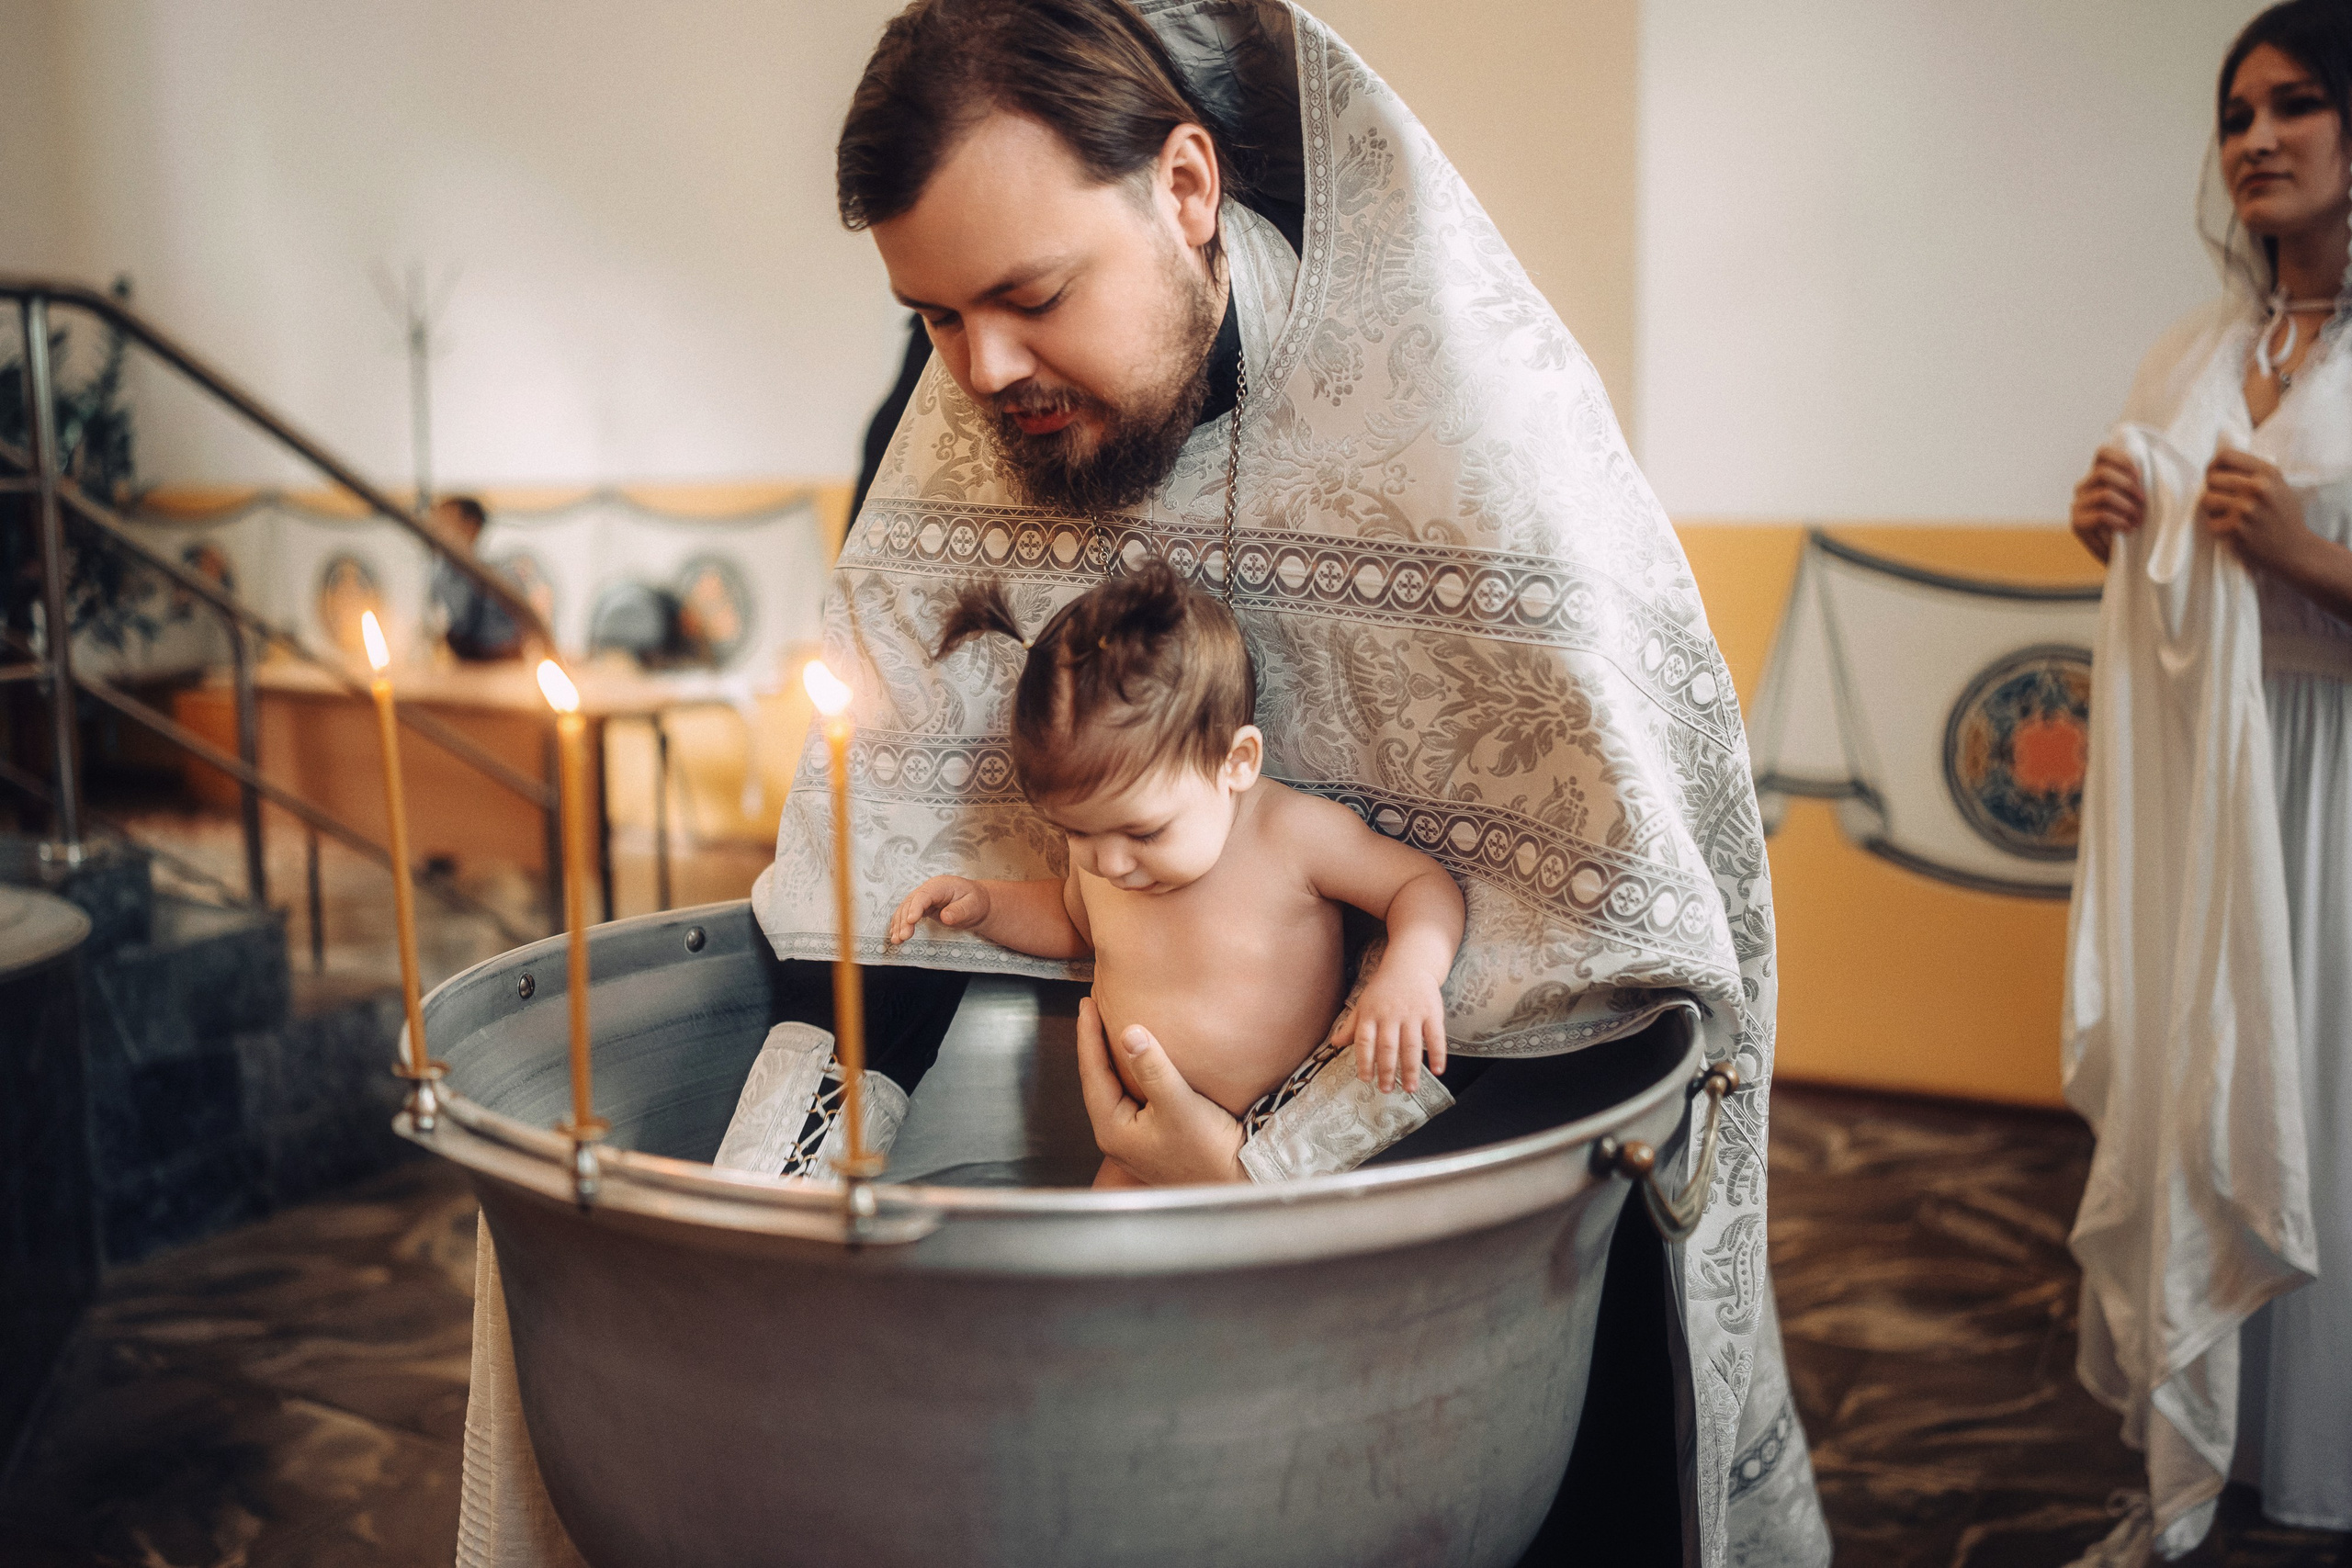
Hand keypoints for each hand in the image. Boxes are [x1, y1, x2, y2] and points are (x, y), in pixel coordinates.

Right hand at [887, 875, 988, 944]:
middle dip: (904, 920)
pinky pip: (906, 915)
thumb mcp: (972, 906)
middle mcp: (928, 890)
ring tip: (897, 940)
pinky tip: (895, 935)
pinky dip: (899, 925)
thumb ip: (959, 911)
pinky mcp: (920, 908)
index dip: (915, 907)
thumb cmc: (975, 902)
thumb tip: (946, 917)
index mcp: (940, 885)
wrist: (976, 903)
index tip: (911, 921)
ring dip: (898, 925)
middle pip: (910, 903)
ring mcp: (922, 899)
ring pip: (905, 910)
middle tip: (903, 937)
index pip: (924, 895)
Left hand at [1073, 997, 1245, 1185]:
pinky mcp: (1150, 1136)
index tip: (1087, 1003)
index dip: (1088, 1035)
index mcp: (1112, 1130)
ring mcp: (1132, 1139)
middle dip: (1094, 1043)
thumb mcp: (1179, 1104)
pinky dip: (1129, 1070)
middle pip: (1097, 1079)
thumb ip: (1152, 1068)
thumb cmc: (1208, 1150)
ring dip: (1111, 1056)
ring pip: (1113, 1087)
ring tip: (1109, 1026)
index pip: (1092, 1072)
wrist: (1236, 1180)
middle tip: (1092, 1007)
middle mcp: (1116, 1136)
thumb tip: (1128, 1033)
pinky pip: (1130, 1094)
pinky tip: (1137, 1058)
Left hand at [1332, 961, 1448, 1093]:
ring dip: (1411, 1069)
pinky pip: (1436, 1036)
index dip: (1364, 1061)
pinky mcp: (1432, 1012)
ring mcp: (1412, 1014)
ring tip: (1410, 1088)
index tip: (1366, 1079)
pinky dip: (1437, 1054)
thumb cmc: (1384, 989)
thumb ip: (1351, 1026)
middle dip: (1387, 1071)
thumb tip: (1334, 1043)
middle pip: (1388, 1047)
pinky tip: (1438, 1070)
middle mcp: (1390, 1015)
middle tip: (1387, 1089)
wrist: (1410, 964)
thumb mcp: (1364, 1004)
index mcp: (1371, 1014)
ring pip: (1411, 1046)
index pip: (1365, 1041)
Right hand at [2070, 446, 2143, 565]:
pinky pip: (2100, 515)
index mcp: (2099, 475)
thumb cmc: (2139, 523)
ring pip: (2104, 494)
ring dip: (2127, 506)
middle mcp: (2084, 487)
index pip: (2102, 453)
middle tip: (2144, 501)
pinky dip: (2119, 521)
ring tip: (2138, 519)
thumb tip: (2158, 460)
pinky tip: (2128, 528)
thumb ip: (2141, 480)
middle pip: (2102, 473)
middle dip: (2128, 486)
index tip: (2140, 475)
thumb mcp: (2142, 497)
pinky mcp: (2077, 523)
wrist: (2128, 557)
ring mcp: (2078, 505)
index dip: (2122, 459)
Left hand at [2199, 448, 2311, 575]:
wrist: (2295, 550)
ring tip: (2229, 515)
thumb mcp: (2279, 486)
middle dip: (2214, 490)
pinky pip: (2210, 522)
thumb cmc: (2284, 517)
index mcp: (2268, 473)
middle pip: (2212, 479)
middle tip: (2224, 501)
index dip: (2213, 466)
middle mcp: (2258, 488)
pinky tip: (2233, 530)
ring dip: (2213, 509)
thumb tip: (2217, 464)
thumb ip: (2253, 473)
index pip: (2226, 457)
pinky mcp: (2236, 529)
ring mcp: (2246, 509)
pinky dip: (2218, 528)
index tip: (2213, 475)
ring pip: (2207, 500)